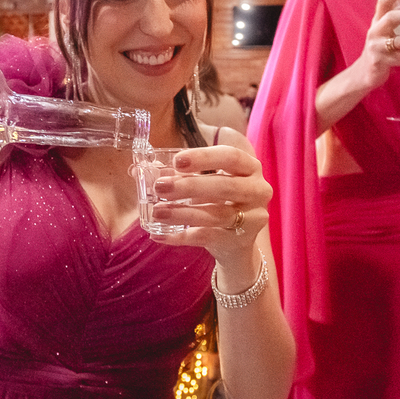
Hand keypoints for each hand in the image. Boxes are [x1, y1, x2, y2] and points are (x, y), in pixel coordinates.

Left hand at [145, 143, 271, 264]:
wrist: (236, 241)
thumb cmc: (219, 202)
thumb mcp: (205, 184)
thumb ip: (180, 175)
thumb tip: (141, 169)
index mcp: (250, 168)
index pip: (230, 156)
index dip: (204, 157)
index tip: (176, 161)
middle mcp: (258, 190)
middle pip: (224, 186)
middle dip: (190, 186)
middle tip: (160, 187)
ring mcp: (253, 218)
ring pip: (216, 215)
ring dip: (182, 213)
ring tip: (156, 212)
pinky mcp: (240, 241)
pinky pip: (207, 237)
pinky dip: (180, 236)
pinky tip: (158, 235)